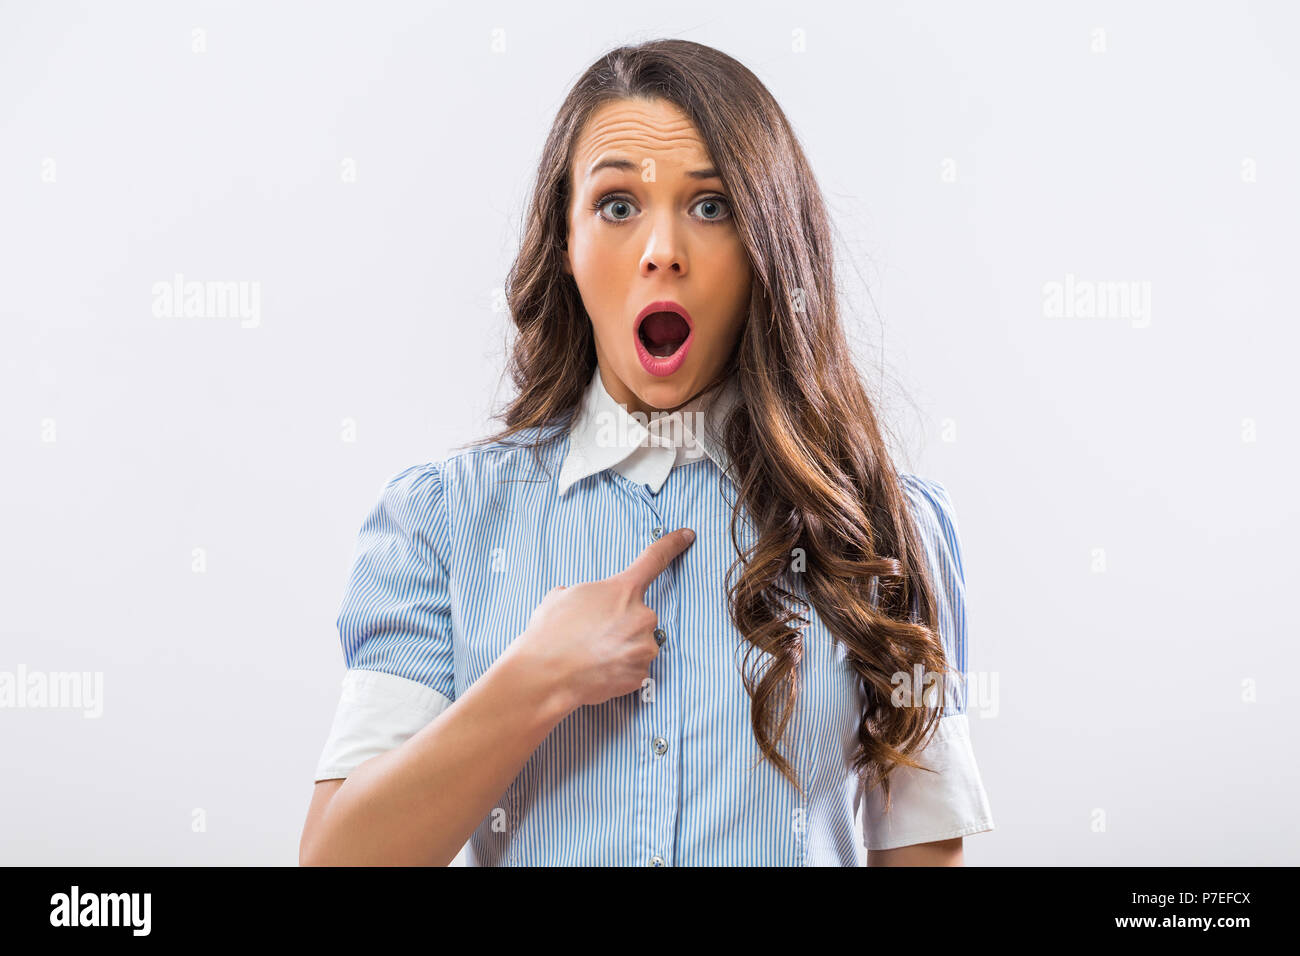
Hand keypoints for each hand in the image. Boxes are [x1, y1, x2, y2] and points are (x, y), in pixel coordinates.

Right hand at [514, 528, 695, 710]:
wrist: (545, 675)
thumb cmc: (550, 634)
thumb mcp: (562, 596)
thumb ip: (584, 593)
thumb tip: (578, 600)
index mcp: (623, 590)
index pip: (654, 559)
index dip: (673, 544)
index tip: (688, 535)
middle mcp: (641, 616)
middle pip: (639, 615)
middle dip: (620, 624)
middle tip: (592, 635)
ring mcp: (644, 647)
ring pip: (638, 643)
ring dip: (620, 648)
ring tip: (591, 655)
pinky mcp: (641, 675)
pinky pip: (634, 668)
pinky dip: (619, 670)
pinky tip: (598, 670)